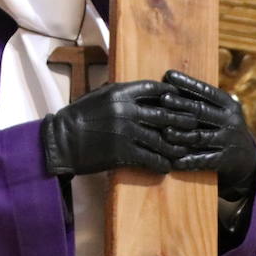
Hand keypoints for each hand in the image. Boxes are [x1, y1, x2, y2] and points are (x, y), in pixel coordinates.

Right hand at [41, 80, 194, 176]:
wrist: (62, 140)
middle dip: (183, 121)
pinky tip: (166, 167)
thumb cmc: (79, 116)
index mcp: (121, 92)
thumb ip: (120, 91)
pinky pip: (151, 159)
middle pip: (166, 114)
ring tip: (184, 151)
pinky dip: (162, 164)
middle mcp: (126, 110)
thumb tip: (142, 90)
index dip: (172, 94)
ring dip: (176, 147)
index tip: (182, 100)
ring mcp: (126, 132)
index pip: (155, 89)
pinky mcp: (123, 153)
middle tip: (193, 126)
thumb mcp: (99, 95)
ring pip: (162, 140)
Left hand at [159, 70, 255, 199]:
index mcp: (229, 105)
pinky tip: (174, 160)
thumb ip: (202, 99)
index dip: (187, 83)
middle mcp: (231, 121)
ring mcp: (229, 141)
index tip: (169, 75)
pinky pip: (203, 160)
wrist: (246, 157)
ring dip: (181, 134)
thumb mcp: (221, 110)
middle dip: (181, 105)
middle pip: (201, 111)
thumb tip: (171, 79)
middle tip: (163, 99)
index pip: (206, 91)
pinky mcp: (226, 160)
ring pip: (200, 136)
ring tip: (164, 131)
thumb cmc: (223, 126)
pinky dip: (188, 160)